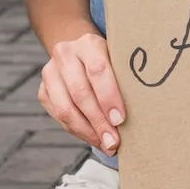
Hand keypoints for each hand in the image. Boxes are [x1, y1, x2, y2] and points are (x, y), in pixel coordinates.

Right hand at [38, 33, 125, 155]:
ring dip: (87, 131)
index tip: (120, 120)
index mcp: (88, 43)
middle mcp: (65, 54)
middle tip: (114, 141)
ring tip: (106, 145)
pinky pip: (59, 116)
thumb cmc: (110, 61)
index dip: (109, 97)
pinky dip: (78, 132)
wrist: (81, 52)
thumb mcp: (119, 60)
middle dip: (99, 121)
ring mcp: (50, 72)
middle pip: (80, 93)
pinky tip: (95, 139)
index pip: (97, 70)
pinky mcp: (43, 90)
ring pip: (65, 108)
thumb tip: (146, 110)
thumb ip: (126, 78)